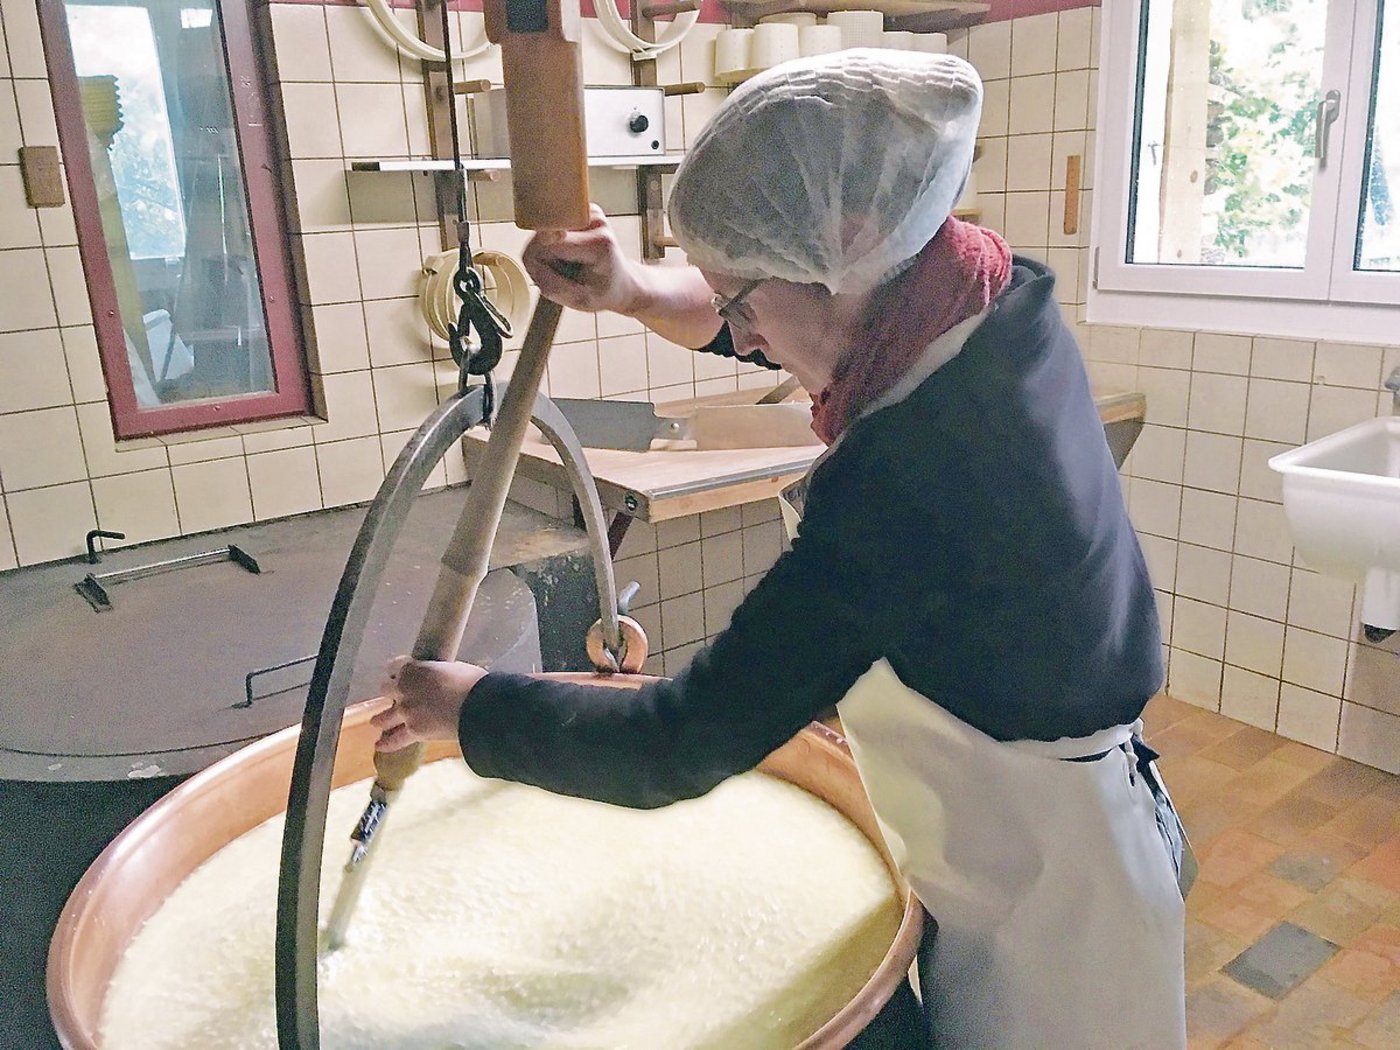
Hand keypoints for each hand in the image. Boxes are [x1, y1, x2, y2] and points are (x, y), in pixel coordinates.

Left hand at [371, 656, 488, 751]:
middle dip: (390, 692)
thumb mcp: (454, 668)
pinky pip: (395, 740)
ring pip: (384, 717)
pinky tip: (380, 745)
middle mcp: (404, 689)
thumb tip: (441, 679)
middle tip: (394, 696)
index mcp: (413, 669)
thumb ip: (439, 674)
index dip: (397, 670)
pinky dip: (387, 743)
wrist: (477, 707)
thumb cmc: (471, 682)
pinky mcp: (413, 731)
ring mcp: (406, 712)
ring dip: (381, 719)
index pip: (394, 666)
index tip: (399, 673)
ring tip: (377, 722)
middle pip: (385, 690)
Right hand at [522, 204, 650, 314]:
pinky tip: (566, 254)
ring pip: (540, 233)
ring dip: (547, 254)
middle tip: (567, 274)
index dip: (543, 269)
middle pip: (541, 238)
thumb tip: (531, 260)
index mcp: (599, 243)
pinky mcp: (577, 208)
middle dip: (545, 262)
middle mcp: (594, 219)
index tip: (559, 280)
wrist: (620, 282)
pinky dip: (550, 246)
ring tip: (568, 264)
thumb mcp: (580, 301)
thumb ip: (553, 285)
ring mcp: (586, 210)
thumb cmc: (603, 291)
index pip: (547, 248)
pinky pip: (545, 228)